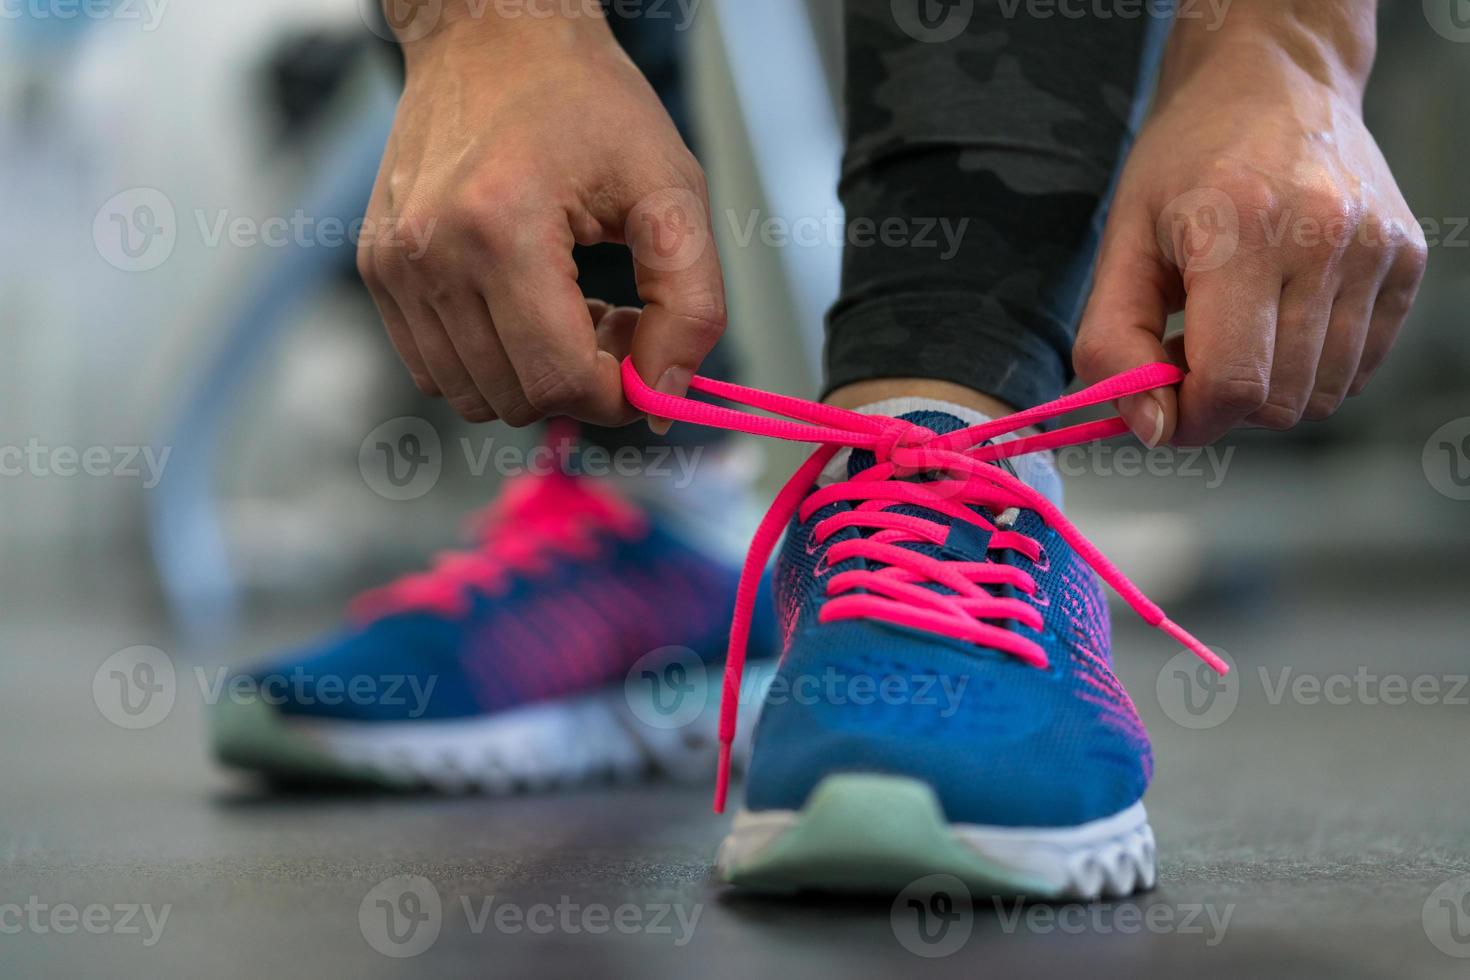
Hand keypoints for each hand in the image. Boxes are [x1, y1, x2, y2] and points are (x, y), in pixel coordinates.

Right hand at [358, 5, 723, 428]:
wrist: (494, 37)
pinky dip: (491, 360)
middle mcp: (430, 255)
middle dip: (583, 381)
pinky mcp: (378, 270)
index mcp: (500, 229)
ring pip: (475, 395)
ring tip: (570, 306)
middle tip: (617, 317)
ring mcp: (393, 266)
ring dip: (535, 374)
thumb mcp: (671, 188)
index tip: (647, 354)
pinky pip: (437, 369)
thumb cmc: (586, 102)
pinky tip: (526, 305)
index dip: (618, 393)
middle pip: (517, 397)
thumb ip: (690, 300)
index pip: (558, 381)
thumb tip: (663, 394)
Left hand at [1073, 4, 1426, 445]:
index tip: (1162, 404)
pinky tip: (1281, 316)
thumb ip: (1113, 342)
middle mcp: (1322, 239)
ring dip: (1269, 387)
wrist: (1272, 84)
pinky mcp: (1406, 258)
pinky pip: (1360, 367)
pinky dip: (1313, 366)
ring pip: (1323, 396)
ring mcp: (1376, 249)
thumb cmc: (1184, 165)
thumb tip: (1151, 429)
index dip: (1190, 419)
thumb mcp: (1120, 244)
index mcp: (1240, 232)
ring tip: (1237, 327)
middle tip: (1192, 347)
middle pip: (1278, 401)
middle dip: (1222, 401)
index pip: (1232, 384)